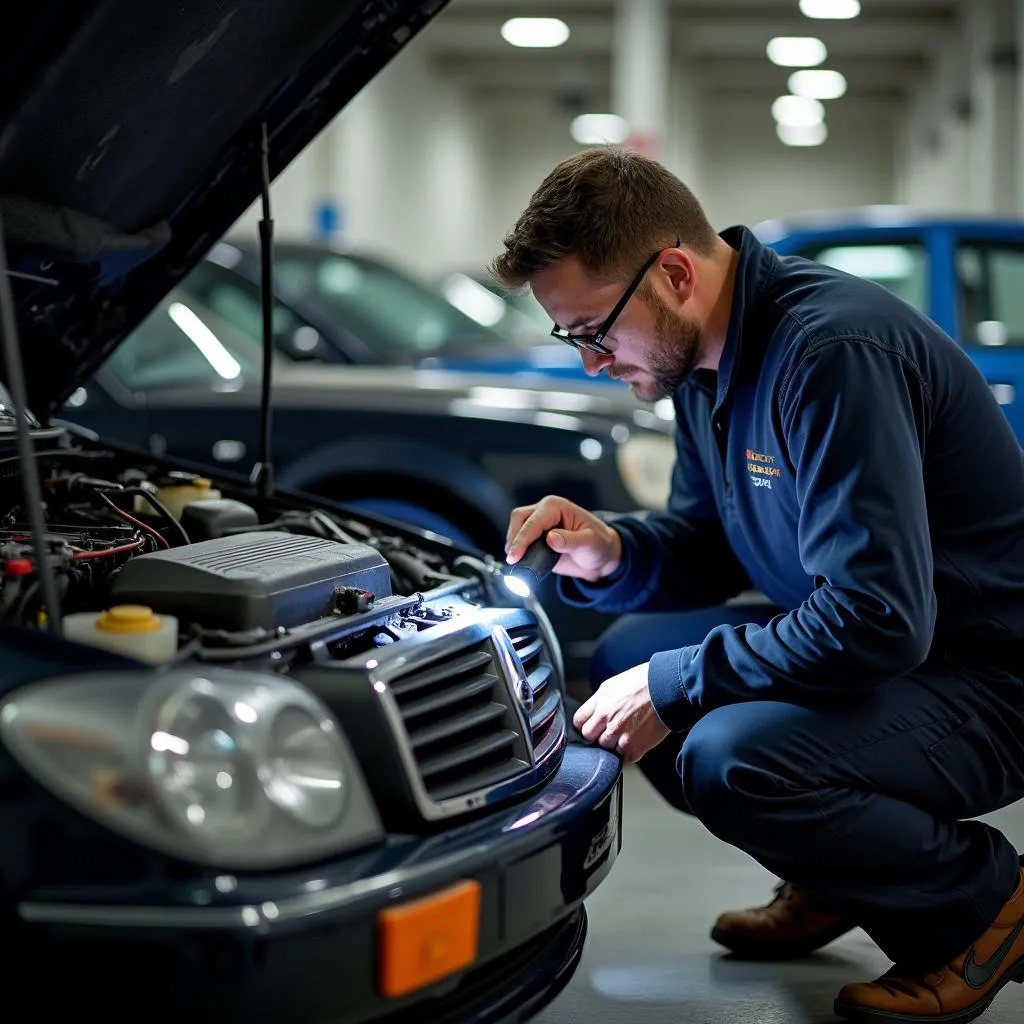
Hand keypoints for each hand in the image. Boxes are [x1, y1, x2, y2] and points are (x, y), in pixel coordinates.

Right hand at [505, 495, 622, 582]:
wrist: (599, 558)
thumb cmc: (599, 545)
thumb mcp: (590, 543)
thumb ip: (571, 540)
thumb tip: (551, 538)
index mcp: (556, 507)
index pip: (533, 521)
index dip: (522, 539)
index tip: (514, 556)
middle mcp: (544, 512)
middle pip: (519, 519)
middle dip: (514, 539)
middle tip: (513, 560)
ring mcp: (539, 524)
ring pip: (516, 528)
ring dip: (513, 545)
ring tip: (516, 563)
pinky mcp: (535, 538)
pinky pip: (519, 541)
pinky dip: (517, 550)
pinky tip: (520, 562)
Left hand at [573, 662, 670, 762]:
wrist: (668, 688)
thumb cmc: (643, 682)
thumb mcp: (612, 685)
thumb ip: (599, 701)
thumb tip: (592, 713)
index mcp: (600, 702)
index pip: (579, 721)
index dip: (585, 723)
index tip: (592, 724)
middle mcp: (607, 719)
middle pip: (589, 737)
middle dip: (598, 734)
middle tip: (611, 728)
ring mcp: (620, 734)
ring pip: (606, 748)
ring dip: (614, 743)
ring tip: (628, 731)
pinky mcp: (634, 747)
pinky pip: (625, 757)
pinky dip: (630, 751)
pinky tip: (638, 738)